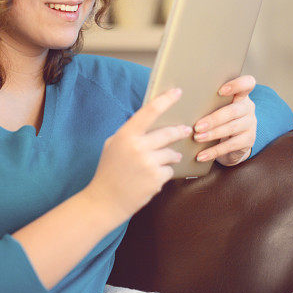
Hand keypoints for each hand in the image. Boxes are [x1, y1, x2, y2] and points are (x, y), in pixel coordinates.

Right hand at [85, 88, 192, 222]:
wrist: (106, 200)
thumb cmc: (109, 170)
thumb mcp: (113, 145)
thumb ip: (130, 132)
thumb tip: (149, 121)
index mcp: (126, 135)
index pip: (149, 112)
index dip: (165, 100)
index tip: (177, 92)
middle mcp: (138, 147)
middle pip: (168, 133)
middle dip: (180, 131)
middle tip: (186, 130)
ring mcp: (148, 163)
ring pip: (171, 153)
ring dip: (171, 156)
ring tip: (164, 160)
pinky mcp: (156, 178)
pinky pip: (169, 170)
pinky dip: (164, 173)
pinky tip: (152, 178)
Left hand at [193, 75, 256, 166]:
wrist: (234, 143)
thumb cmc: (220, 120)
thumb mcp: (217, 108)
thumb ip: (207, 101)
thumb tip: (177, 96)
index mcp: (240, 95)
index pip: (247, 83)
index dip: (237, 85)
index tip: (221, 91)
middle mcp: (248, 108)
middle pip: (234, 110)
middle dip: (214, 119)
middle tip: (197, 126)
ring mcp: (250, 124)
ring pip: (232, 128)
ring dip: (212, 134)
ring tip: (197, 138)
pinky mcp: (249, 140)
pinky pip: (231, 146)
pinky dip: (214, 151)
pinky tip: (201, 155)